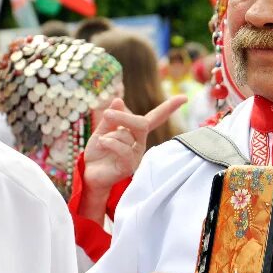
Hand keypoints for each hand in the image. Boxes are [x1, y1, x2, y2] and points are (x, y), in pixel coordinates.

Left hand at [79, 95, 185, 220]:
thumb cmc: (97, 153)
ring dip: (109, 135)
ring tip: (101, 143)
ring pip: (127, 135)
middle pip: (142, 123)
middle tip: (106, 114)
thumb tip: (119, 100)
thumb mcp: (102, 131)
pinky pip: (123, 149)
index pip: (155, 118)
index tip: (184, 98)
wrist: (88, 174)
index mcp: (136, 133)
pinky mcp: (130, 166)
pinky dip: (109, 142)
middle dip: (124, 117)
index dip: (169, 107)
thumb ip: (111, 118)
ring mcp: (137, 156)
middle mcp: (140, 143)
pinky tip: (101, 144)